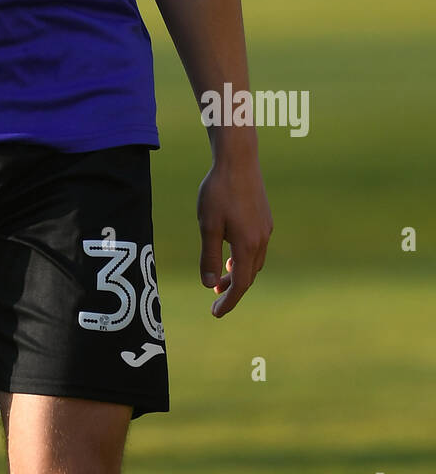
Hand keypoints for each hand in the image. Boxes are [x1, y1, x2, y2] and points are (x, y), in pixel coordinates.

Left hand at [197, 154, 272, 316]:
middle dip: (232, 289)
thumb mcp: (207, 225)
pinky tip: (232, 252)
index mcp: (247, 245)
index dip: (229, 302)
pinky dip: (244, 258)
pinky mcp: (265, 218)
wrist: (238, 160)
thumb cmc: (218, 191)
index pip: (240, 284)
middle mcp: (261, 240)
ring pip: (253, 262)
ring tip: (221, 278)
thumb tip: (209, 285)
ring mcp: (265, 229)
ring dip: (238, 273)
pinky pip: (256, 247)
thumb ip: (209, 257)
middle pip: (248, 275)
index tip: (216, 313)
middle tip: (214, 298)